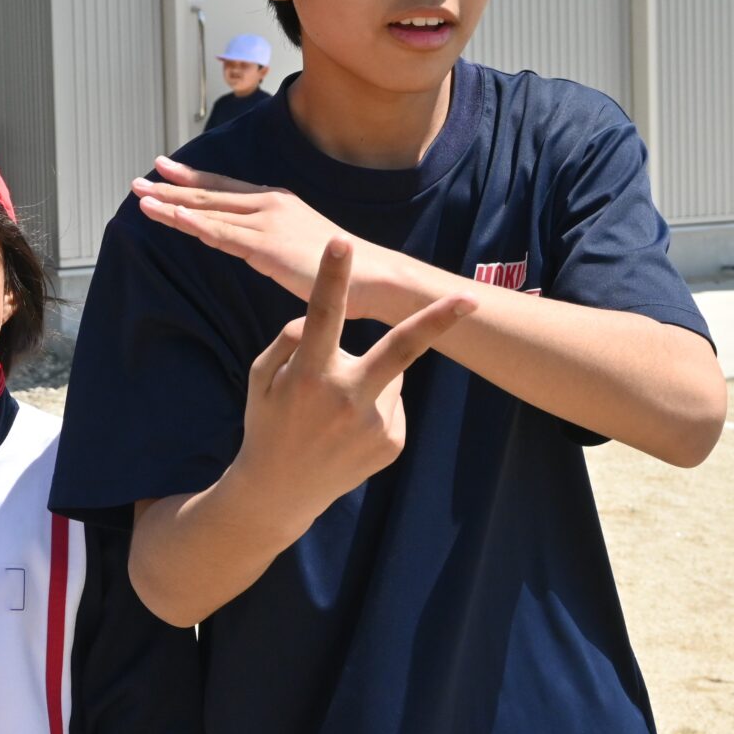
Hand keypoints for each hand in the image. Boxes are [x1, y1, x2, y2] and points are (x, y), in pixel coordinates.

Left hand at [134, 156, 375, 311]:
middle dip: (171, 187)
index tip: (164, 169)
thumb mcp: (299, 242)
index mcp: (276, 201)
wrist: (368, 275)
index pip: (225, 187)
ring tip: (141, 198)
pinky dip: (195, 223)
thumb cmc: (337, 266)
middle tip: (139, 181)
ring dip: (171, 204)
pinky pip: (222, 234)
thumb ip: (272, 237)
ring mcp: (266, 222)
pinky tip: (173, 216)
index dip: (193, 178)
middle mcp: (268, 204)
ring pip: (208, 211)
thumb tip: (253, 243)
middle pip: (209, 194)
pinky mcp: (266, 245)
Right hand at [232, 238, 472, 529]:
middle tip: (471, 299)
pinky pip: (392, 402)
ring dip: (370, 377)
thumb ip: (290, 341)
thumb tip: (320, 320)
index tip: (342, 242)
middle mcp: (346, 398)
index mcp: (309, 374)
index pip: (322, 315)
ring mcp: (373, 425)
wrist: (280, 491)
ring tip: (334, 411)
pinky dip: (375, 404)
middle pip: (401, 350)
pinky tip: (347, 430)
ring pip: (389, 373)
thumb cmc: (269, 421)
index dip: (332, 278)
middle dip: (438, 322)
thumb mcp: (262, 376)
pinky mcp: (392, 443)